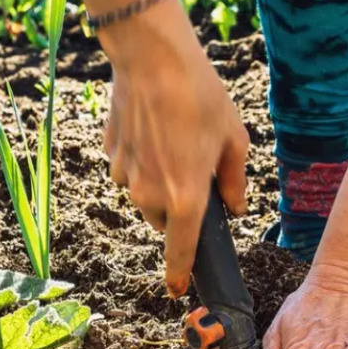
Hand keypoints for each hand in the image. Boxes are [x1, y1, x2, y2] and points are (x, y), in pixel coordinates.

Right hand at [100, 1, 248, 297]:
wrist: (152, 59)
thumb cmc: (200, 96)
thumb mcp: (233, 139)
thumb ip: (235, 181)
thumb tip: (236, 207)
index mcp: (186, 199)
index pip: (182, 252)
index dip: (180, 273)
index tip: (177, 288)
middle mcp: (151, 196)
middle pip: (165, 220)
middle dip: (180, 207)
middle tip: (196, 168)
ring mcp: (127, 177)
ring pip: (145, 195)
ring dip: (160, 181)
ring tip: (176, 139)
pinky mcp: (112, 156)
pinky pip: (129, 169)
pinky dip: (142, 159)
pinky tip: (154, 128)